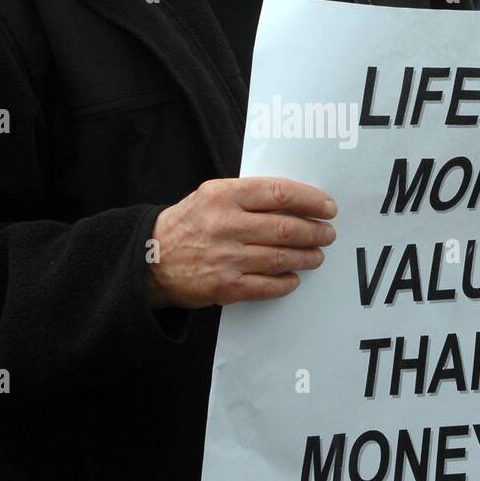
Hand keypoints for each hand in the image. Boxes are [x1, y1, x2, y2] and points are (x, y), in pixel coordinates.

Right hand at [145, 177, 336, 307]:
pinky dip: (286, 282)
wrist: (151, 258)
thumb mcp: (211, 194)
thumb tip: (295, 200)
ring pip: (281, 258)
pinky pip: (267, 286)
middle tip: (328, 234)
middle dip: (316, 232)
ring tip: (316, 255)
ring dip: (307, 257)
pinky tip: (294, 277)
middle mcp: (225, 225)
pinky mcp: (224, 287)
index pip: (279, 193)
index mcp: (223, 196)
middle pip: (287, 228)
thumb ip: (248, 194)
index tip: (328, 207)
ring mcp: (226, 258)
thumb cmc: (188, 223)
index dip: (311, 200)